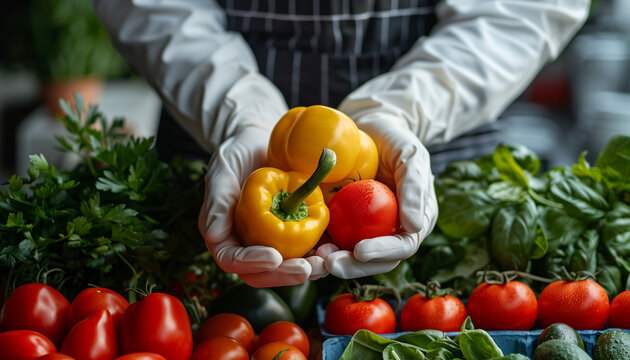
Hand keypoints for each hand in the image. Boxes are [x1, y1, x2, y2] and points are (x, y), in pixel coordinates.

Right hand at [198, 125, 326, 286]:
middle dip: (284, 274)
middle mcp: (247, 244)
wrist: (265, 142)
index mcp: (225, 235)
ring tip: (325, 263)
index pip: (232, 259)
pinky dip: (321, 254)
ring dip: (308, 269)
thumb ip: (217, 200)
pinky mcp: (296, 234)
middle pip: (263, 272)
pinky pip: (308, 251)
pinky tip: (334, 249)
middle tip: (306, 269)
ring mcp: (273, 241)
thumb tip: (213, 236)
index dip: (251, 262)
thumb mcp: (223, 168)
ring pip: (287, 267)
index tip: (273, 256)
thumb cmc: (239, 152)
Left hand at [322, 114, 437, 278]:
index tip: (360, 251)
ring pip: (351, 256)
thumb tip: (414, 227)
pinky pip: (332, 239)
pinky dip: (319, 247)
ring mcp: (365, 229)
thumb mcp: (411, 156)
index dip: (382, 253)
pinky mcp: (343, 223)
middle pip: (375, 261)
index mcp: (412, 222)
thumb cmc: (395, 139)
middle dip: (354, 266)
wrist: (367, 127)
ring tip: (314, 260)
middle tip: (330, 264)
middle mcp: (389, 231)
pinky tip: (304, 248)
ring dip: (333, 262)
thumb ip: (415, 188)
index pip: (401, 246)